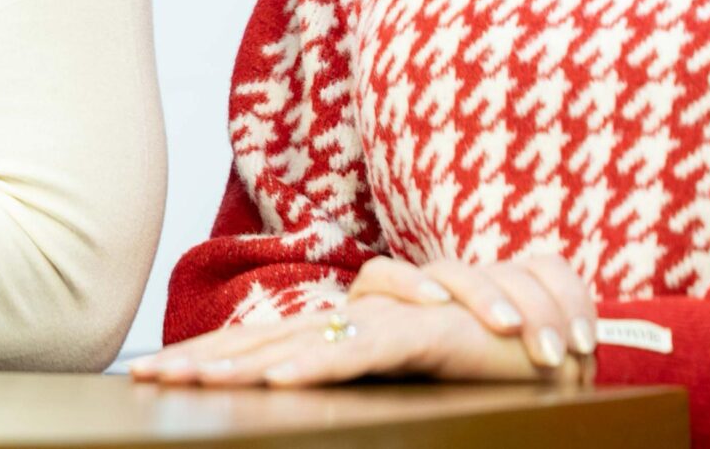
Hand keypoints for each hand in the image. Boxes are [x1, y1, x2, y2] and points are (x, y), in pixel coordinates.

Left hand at [130, 252, 599, 390]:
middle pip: (266, 340)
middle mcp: (360, 320)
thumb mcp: (413, 376)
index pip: (265, 345)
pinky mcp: (423, 332)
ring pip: (301, 344)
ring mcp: (388, 322)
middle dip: (204, 360)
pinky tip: (280, 382)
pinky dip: (319, 366)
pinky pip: (360, 352)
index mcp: (350, 332)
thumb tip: (306, 391)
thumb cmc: (486, 358)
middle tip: (146, 378)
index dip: (210, 359)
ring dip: (245, 365)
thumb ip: (366, 370)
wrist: (563, 331)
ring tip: (194, 384)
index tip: (152, 377)